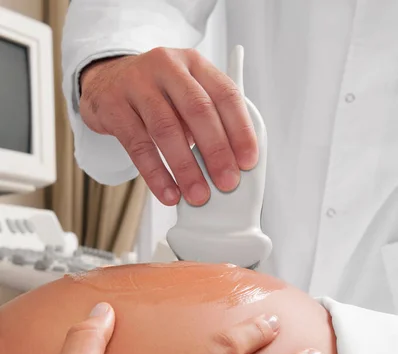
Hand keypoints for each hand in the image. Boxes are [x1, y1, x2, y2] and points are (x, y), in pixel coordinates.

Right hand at [79, 48, 257, 205]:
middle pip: (198, 110)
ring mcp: (137, 84)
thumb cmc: (156, 95)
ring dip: (186, 168)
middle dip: (216, 151)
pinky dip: (156, 174)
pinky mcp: (113, 106)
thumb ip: (209, 121)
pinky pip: (138, 146)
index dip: (240, 130)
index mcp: (194, 63)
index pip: (226, 94)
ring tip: (198, 195)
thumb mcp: (186, 95)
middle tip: (227, 183)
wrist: (104, 82)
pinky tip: (168, 193)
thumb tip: (231, 166)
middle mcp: (166, 67)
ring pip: (166, 129)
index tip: (248, 162)